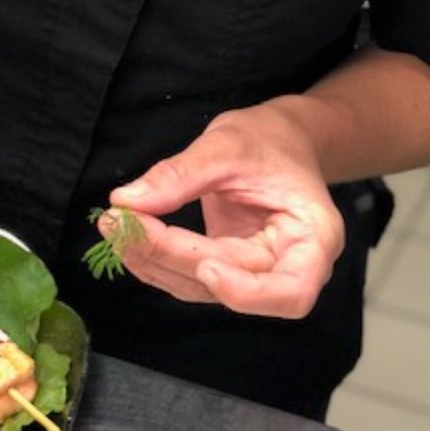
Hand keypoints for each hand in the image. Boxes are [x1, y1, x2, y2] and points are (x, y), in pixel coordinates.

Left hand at [103, 101, 344, 317]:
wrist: (279, 138)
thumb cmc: (269, 139)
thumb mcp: (227, 145)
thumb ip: (180, 175)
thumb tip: (128, 201)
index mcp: (314, 238)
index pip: (291, 292)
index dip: (246, 293)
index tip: (203, 265)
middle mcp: (290, 266)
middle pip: (231, 285)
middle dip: (172, 257)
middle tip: (123, 224)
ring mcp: (256, 272)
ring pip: (201, 288)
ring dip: (154, 262)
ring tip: (115, 226)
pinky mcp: (226, 266)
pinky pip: (189, 275)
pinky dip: (155, 259)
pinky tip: (127, 235)